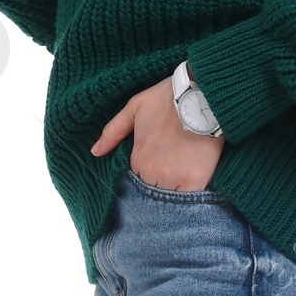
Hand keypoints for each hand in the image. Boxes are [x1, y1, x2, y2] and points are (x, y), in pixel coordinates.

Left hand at [91, 74, 224, 189]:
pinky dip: (190, 196)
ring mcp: (174, 179)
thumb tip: (95, 152)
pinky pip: (189, 199)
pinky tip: (193, 184)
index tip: (160, 164)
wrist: (199, 96)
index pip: (139, 179)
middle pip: (154, 190)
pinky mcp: (195, 181)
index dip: (149, 173)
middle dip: (161, 183)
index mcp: (138, 159)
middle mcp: (153, 173)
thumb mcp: (134, 108)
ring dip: (175, 190)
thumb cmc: (167, 99)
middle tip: (175, 169)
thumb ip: (113, 131)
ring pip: (170, 197)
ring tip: (185, 175)